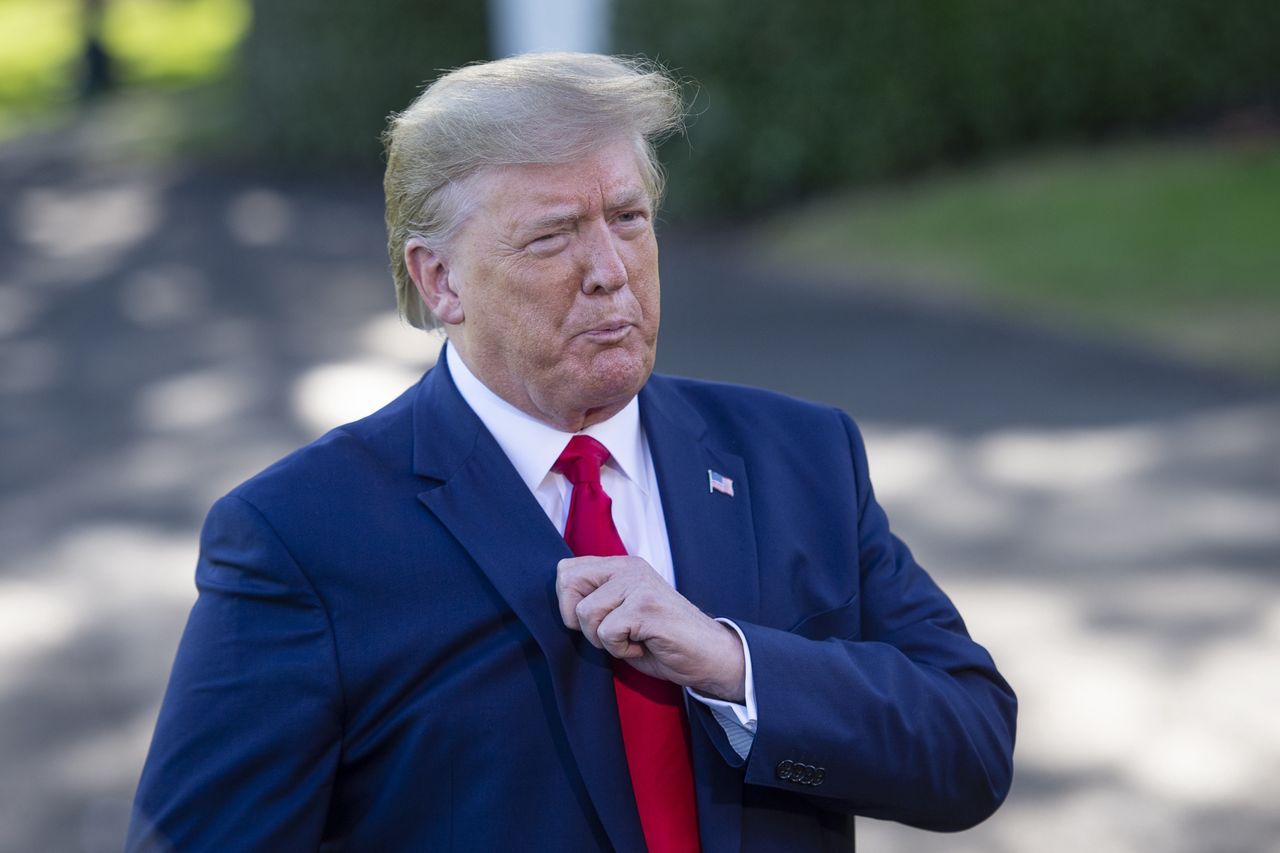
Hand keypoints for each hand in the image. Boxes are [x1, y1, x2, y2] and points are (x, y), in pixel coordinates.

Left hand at [556, 555, 745, 702]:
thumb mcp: (621, 613)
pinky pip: (607, 632)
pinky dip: (621, 649)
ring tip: (633, 638)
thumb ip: (596, 600)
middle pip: (567, 583)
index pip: (566, 570)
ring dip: (604, 639)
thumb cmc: (660, 640)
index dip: (568, 603)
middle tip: (609, 631)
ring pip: (586, 613)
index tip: (594, 621)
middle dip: (579, 620)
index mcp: (621, 565)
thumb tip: (560, 604)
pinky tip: (643, 644)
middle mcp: (629, 567)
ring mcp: (638, 585)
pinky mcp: (645, 606)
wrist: (708, 656)